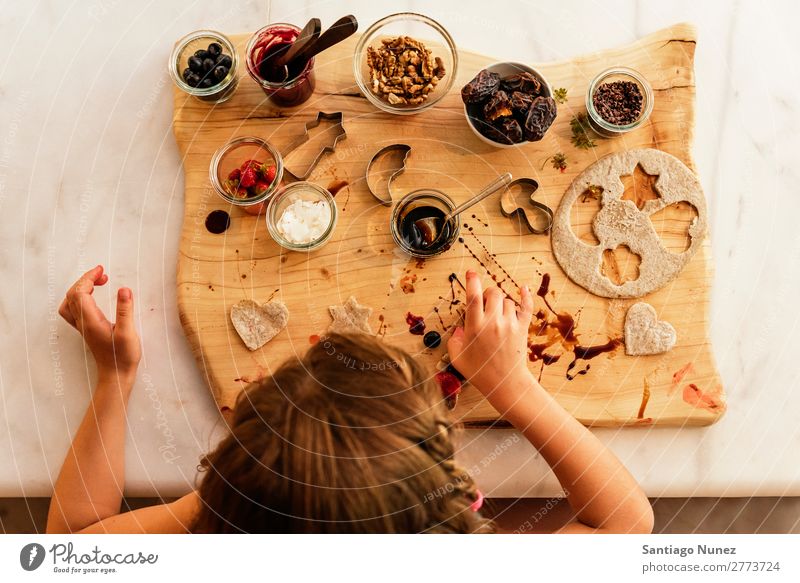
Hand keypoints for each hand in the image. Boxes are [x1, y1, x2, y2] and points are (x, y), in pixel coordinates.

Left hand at [59, 265, 140, 381]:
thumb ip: (125, 310)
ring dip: (81, 288)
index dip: (88, 278)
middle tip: (103, 274)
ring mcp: (82, 326)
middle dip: (86, 279)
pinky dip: (80, 298)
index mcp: (90, 321)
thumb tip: (123, 289)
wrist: (116, 374)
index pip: (80, 292)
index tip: (102, 270)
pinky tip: (92, 297)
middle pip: (73, 294)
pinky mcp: (87, 329)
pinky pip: (74, 309)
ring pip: (70, 301)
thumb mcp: (128, 333)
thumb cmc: (123, 356)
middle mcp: (83, 322)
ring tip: (97, 282)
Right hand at [447, 270, 533, 396]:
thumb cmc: (479, 373)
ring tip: (497, 315)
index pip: (473, 297)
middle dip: (487, 293)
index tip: (470, 273)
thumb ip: (454, 340)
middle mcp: (493, 323)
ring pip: (507, 300)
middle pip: (493, 293)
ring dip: (501, 302)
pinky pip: (526, 307)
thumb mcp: (457, 357)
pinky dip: (525, 296)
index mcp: (475, 328)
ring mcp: (509, 325)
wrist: (505, 384)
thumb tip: (459, 329)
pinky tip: (523, 288)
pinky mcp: (522, 329)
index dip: (472, 281)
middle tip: (485, 303)